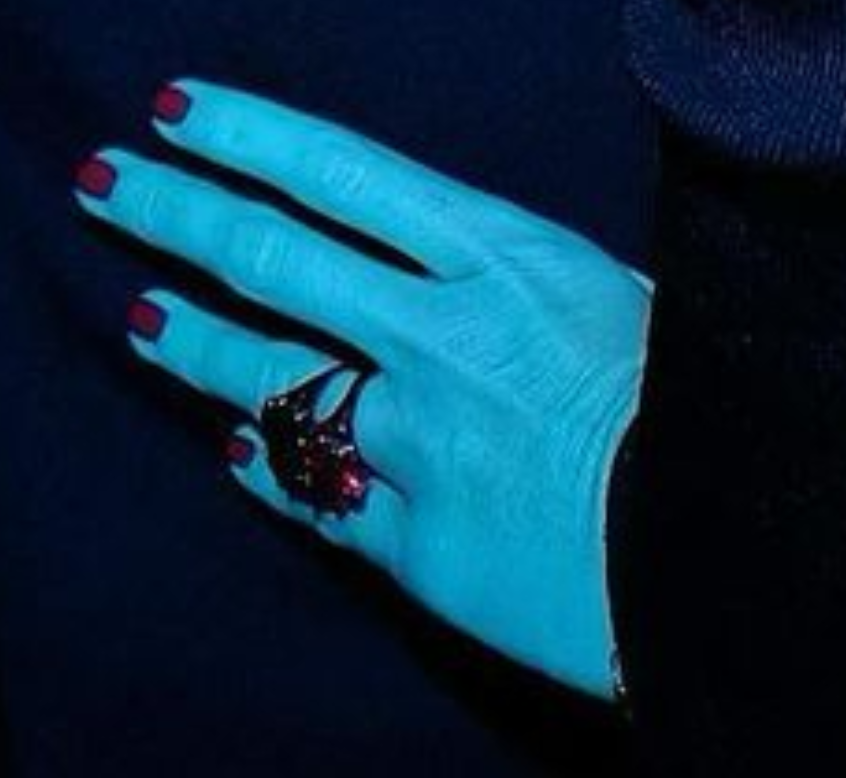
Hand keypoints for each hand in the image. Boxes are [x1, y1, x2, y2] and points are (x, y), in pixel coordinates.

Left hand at [75, 79, 651, 698]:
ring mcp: (419, 446)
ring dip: (195, 345)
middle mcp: (444, 344)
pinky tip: (235, 450)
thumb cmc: (681, 405)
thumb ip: (497, 279)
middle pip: (272, 260)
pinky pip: (309, 495)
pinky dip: (263, 468)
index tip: (174, 114)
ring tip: (149, 323)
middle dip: (175, 215)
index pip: (341, 174)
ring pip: (266, 382)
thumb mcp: (604, 298)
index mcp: (507, 265)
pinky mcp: (415, 543)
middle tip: (111, 189)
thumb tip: (410, 264)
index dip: (245, 135)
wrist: (723, 550)